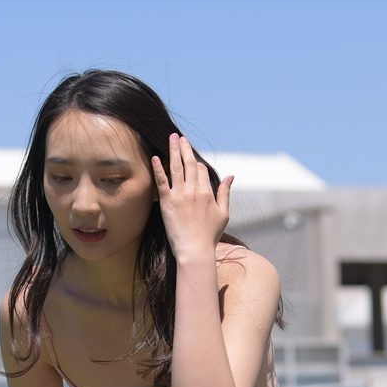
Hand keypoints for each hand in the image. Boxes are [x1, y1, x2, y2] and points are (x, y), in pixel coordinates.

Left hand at [151, 132, 231, 262]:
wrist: (195, 250)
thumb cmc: (210, 234)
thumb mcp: (223, 213)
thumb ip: (225, 193)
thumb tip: (231, 176)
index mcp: (207, 192)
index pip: (201, 169)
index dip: (196, 163)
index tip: (191, 159)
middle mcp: (194, 190)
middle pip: (189, 163)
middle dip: (184, 148)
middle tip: (179, 137)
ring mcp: (180, 195)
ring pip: (176, 167)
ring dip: (173, 150)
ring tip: (171, 138)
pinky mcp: (167, 202)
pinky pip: (162, 182)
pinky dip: (158, 169)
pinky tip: (155, 157)